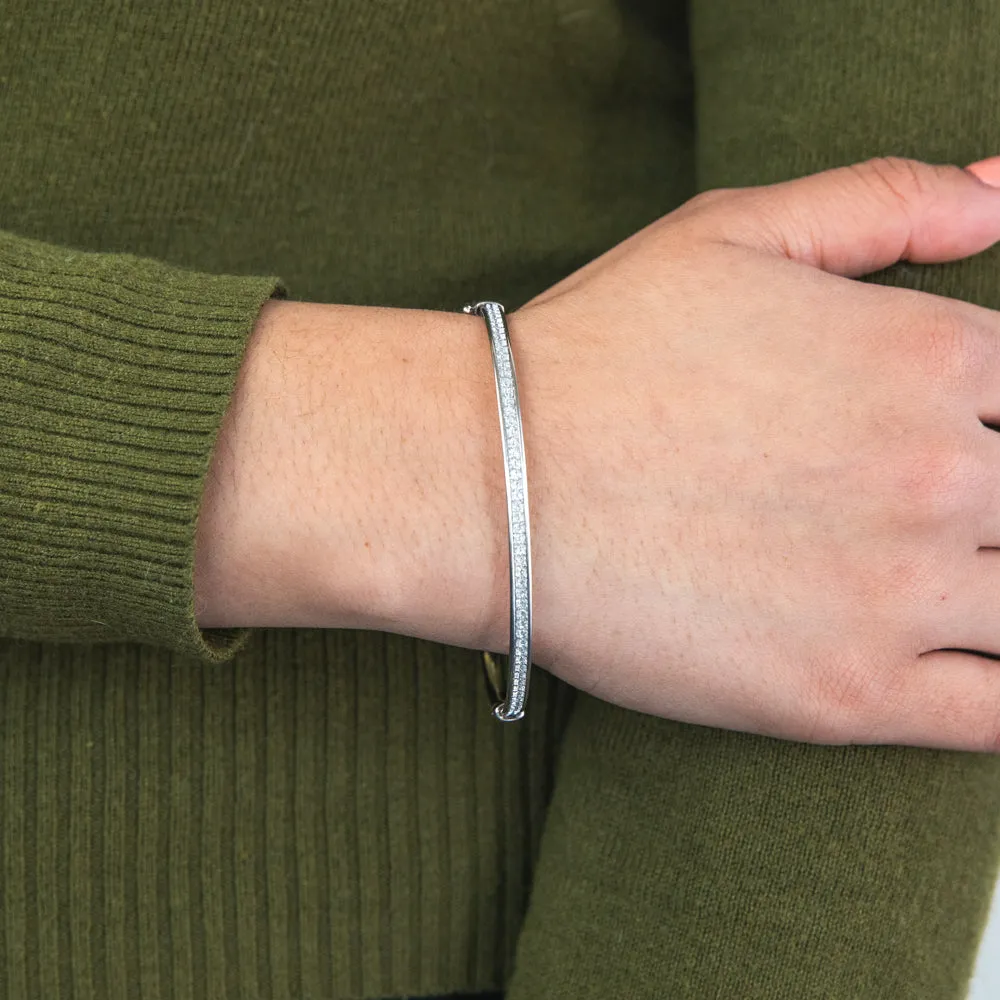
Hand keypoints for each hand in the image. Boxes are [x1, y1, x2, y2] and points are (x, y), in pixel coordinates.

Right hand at [505, 156, 999, 751]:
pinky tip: (973, 665)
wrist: (490, 484)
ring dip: (997, 588)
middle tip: (921, 508)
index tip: (959, 440)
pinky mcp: (847, 696)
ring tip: (937, 579)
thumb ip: (883, 201)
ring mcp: (898, 596)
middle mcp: (938, 478)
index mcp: (928, 357)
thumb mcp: (731, 232)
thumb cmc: (596, 354)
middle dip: (994, 503)